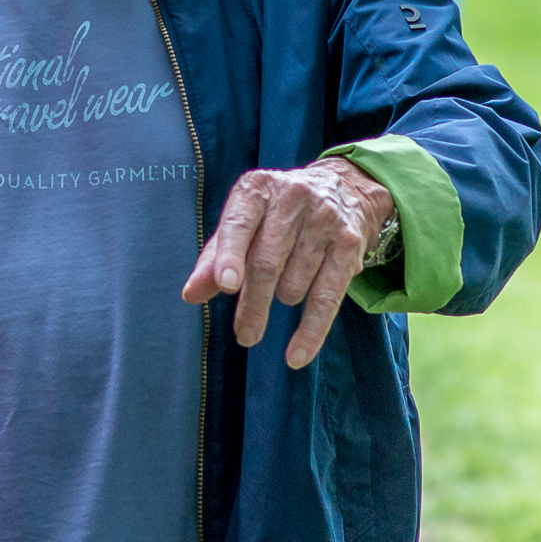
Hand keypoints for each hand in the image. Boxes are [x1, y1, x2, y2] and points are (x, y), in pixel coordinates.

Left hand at [182, 158, 393, 368]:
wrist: (345, 187)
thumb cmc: (278, 212)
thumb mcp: (244, 222)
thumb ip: (215, 257)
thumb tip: (191, 295)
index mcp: (256, 189)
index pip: (239, 224)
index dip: (231, 256)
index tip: (226, 287)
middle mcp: (292, 198)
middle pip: (267, 261)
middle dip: (253, 303)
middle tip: (244, 335)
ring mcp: (324, 220)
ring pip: (295, 281)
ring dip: (282, 300)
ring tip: (280, 295)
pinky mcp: (349, 244)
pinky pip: (328, 296)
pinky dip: (311, 330)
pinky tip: (297, 355)